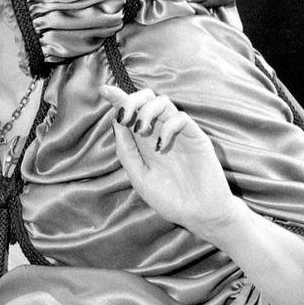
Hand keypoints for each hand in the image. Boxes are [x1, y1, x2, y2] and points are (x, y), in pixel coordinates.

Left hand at [100, 84, 235, 237]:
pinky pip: (181, 118)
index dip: (118, 99)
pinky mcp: (196, 137)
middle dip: (131, 100)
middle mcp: (160, 133)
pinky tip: (162, 145)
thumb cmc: (170, 198)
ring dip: (147, 111)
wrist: (199, 214)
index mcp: (145, 142)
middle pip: (146, 100)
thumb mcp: (139, 177)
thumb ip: (127, 152)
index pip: (131, 113)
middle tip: (125, 117)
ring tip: (142, 130)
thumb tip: (117, 124)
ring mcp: (179, 134)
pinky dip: (167, 126)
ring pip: (163, 103)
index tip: (104, 90)